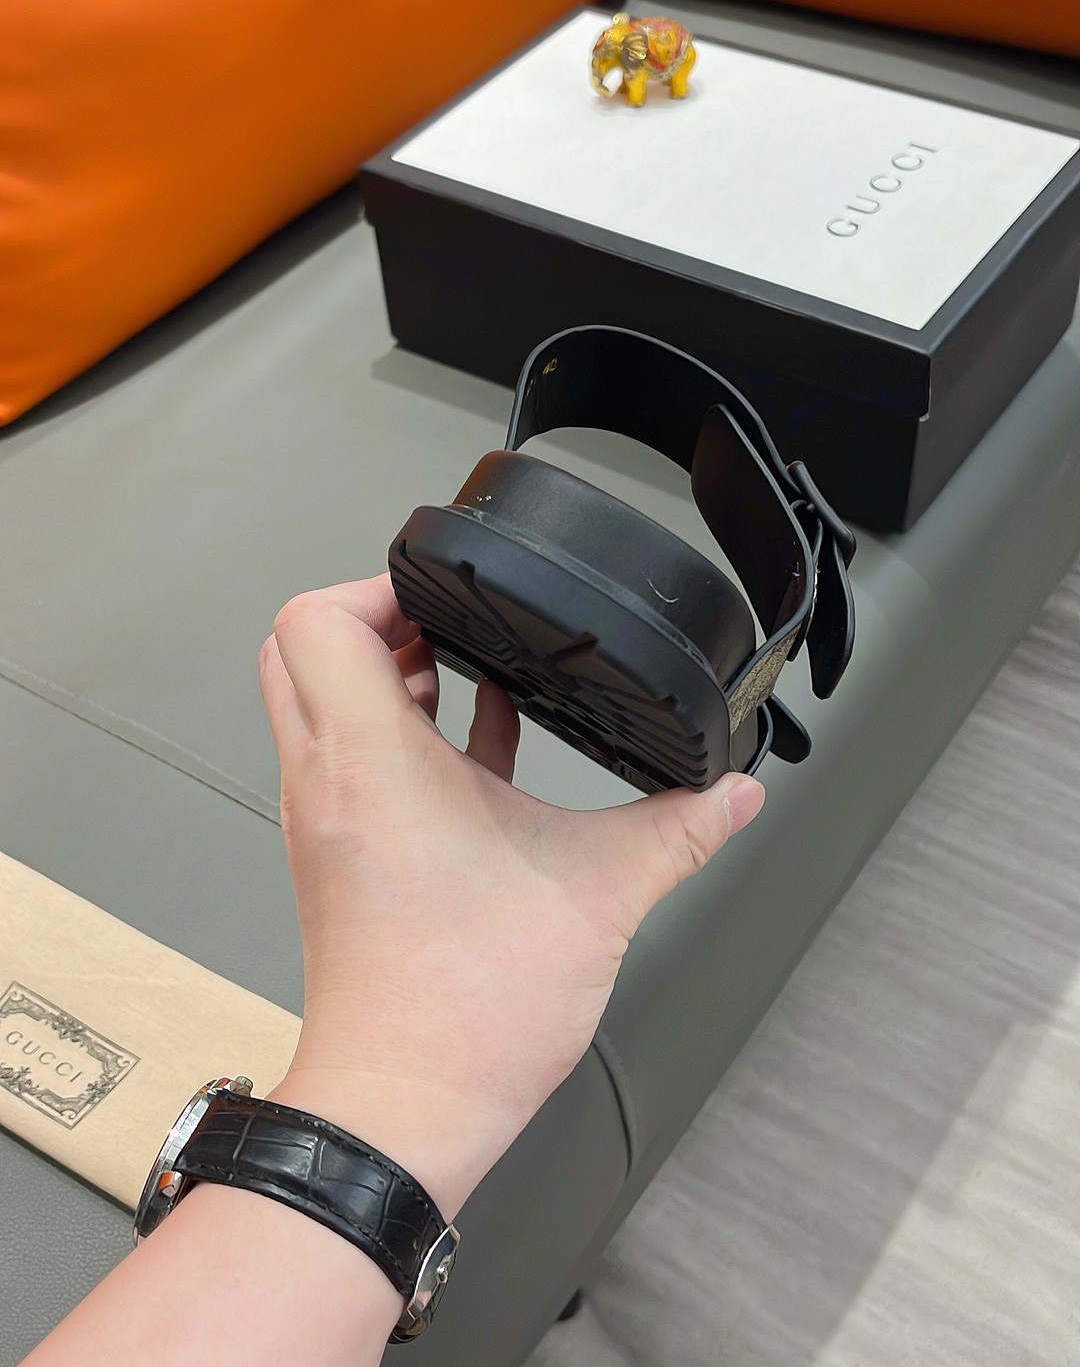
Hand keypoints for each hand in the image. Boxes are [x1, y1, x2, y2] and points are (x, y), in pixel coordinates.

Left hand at [259, 575, 764, 1217]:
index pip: (319, 621)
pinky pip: (348, 758)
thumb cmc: (465, 1011)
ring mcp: (325, 821)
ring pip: (316, 704)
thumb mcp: (599, 896)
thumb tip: (733, 795)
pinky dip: (396, 732)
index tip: (446, 593)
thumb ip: (679, 831)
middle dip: (374, 620)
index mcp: (373, 764)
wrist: (405, 1108)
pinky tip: (475, 747)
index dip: (378, 586)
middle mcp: (328, 783)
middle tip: (449, 622)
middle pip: (300, 651)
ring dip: (383, 675)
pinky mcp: (338, 857)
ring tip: (466, 671)